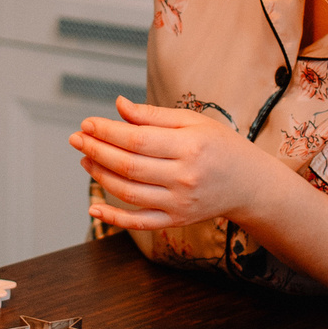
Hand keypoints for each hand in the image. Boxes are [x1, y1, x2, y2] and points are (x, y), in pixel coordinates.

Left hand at [73, 97, 263, 230]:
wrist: (250, 184)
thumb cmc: (220, 147)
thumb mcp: (194, 121)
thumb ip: (154, 116)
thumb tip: (118, 105)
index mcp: (190, 147)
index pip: (137, 140)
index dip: (107, 132)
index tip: (86, 123)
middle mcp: (184, 178)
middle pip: (129, 166)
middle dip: (96, 151)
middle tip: (76, 138)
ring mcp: (180, 203)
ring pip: (129, 193)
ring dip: (100, 176)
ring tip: (85, 159)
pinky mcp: (177, 221)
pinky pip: (139, 223)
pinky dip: (114, 218)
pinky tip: (93, 206)